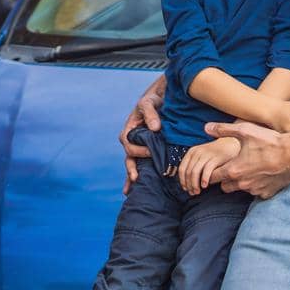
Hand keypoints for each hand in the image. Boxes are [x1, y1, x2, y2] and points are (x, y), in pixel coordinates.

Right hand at [120, 75, 165, 194]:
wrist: (161, 99)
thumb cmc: (153, 100)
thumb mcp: (149, 103)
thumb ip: (150, 114)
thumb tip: (155, 128)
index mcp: (129, 131)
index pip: (130, 145)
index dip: (139, 151)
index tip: (150, 152)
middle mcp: (132, 141)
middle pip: (129, 158)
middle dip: (132, 169)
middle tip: (138, 177)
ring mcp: (139, 147)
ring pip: (133, 164)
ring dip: (132, 177)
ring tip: (131, 191)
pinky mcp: (148, 150)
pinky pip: (142, 164)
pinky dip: (138, 175)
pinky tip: (133, 189)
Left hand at [177, 138, 242, 195]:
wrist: (231, 144)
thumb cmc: (215, 154)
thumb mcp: (202, 157)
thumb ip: (194, 166)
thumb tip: (187, 184)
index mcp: (192, 152)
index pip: (182, 168)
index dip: (182, 180)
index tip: (186, 189)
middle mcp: (197, 152)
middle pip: (188, 172)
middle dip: (189, 185)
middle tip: (193, 193)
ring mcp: (206, 154)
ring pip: (195, 172)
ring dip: (195, 184)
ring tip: (198, 191)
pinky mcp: (216, 157)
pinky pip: (206, 170)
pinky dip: (204, 179)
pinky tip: (205, 185)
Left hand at [203, 120, 289, 198]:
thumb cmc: (269, 141)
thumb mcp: (245, 131)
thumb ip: (224, 130)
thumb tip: (206, 127)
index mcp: (233, 169)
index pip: (212, 177)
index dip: (211, 172)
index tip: (216, 167)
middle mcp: (242, 183)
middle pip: (224, 187)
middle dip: (225, 179)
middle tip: (233, 167)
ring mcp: (254, 190)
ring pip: (240, 190)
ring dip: (241, 182)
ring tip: (250, 169)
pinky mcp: (267, 193)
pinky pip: (256, 193)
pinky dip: (257, 186)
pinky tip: (262, 174)